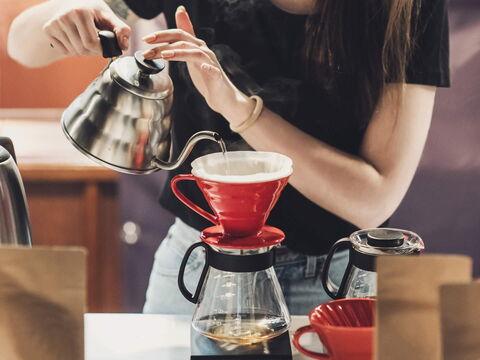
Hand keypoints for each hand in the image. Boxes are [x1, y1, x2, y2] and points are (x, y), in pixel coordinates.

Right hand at [43, 0, 130, 55]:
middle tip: (96, 45)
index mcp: (81, 12)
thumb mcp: (110, 18)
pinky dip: (72, 50)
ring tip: (86, 41)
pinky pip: (63, 51)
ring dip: (83, 52)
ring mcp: (54, 22)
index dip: (100, 50)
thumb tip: (123, 46)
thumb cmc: (94, 12)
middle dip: (92, 52)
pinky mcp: (48, 29)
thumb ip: (122, 31)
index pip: (91, 43)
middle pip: (82, 49)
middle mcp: (64, 16)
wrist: (74, 4)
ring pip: (73, 52)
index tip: (104, 46)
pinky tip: (75, 40)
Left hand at [142, 6, 253, 124]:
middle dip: (165, 40)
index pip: (179, 34)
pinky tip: (202, 68)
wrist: (223, 97)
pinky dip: (208, 68)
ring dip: (180, 52)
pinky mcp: (217, 78)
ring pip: (196, 53)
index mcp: (197, 47)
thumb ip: (184, 39)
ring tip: (165, 55)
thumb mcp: (192, 56)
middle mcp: (205, 52)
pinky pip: (213, 71)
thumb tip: (180, 12)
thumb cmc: (207, 78)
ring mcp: (212, 65)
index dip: (162, 34)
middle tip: (148, 44)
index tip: (146, 38)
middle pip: (185, 41)